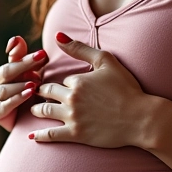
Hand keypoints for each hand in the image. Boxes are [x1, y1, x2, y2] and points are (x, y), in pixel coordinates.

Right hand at [0, 35, 48, 130]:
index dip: (19, 50)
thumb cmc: (34, 95)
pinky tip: (28, 94)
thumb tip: (16, 38)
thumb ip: (27, 58)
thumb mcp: (34, 75)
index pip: (12, 57)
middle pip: (7, 70)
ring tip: (34, 84)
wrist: (31, 121)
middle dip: (24, 64)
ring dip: (19, 85)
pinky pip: (4, 105)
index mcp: (6, 70)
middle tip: (40, 59)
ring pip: (4, 89)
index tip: (34, 48)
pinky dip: (16, 99)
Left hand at [29, 33, 150, 147]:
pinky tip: (31, 136)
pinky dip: (39, 135)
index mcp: (77, 80)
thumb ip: (80, 48)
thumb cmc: (127, 88)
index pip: (63, 80)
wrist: (140, 118)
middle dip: (41, 93)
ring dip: (37, 110)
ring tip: (34, 109)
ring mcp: (72, 117)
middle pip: (47, 94)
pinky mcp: (76, 135)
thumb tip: (58, 35)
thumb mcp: (106, 61)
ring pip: (44, 112)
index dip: (67, 83)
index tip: (67, 86)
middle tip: (37, 94)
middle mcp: (71, 98)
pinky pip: (51, 135)